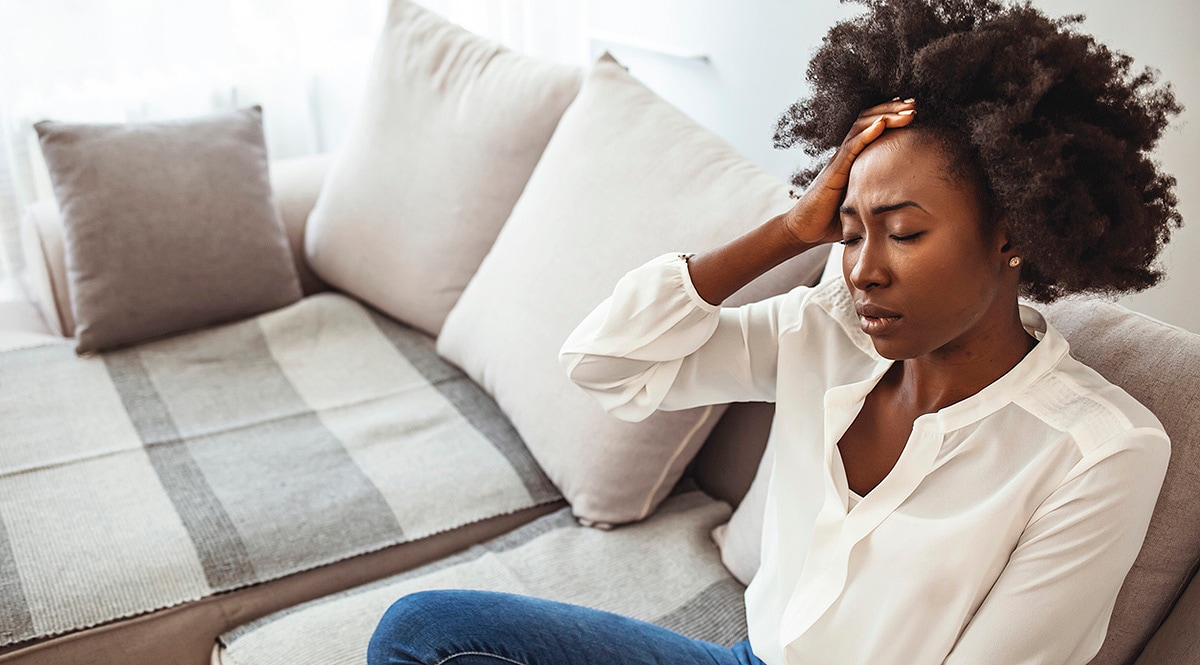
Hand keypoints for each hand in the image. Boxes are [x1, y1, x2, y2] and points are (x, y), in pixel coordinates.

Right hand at [781, 98, 916, 246]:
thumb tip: (906, 202)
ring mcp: (838, 160)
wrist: (804, 229)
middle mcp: (845, 154)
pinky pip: (851, 148)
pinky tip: (882, 124)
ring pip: (862, 128)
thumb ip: (878, 195)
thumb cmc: (832, 219)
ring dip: (886, 116)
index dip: (891, 116)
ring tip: (907, 110)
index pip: (872, 127)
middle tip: (915, 104)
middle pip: (868, 120)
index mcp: (853, 158)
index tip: (912, 110)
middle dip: (893, 109)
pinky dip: (867, 134)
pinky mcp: (833, 171)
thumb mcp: (862, 202)